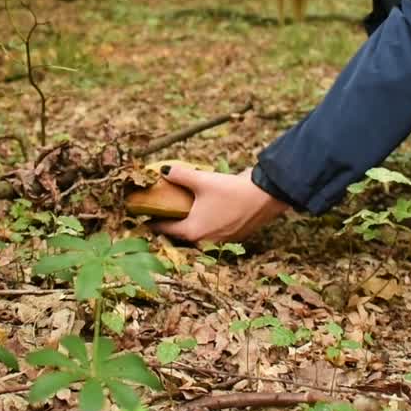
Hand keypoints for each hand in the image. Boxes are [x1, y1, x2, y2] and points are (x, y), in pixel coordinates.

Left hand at [152, 166, 288, 242]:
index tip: (143, 216)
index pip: (164, 228)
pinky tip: (209, 209)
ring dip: (191, 223)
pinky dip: (208, 222)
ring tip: (185, 208)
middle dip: (172, 222)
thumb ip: (180, 175)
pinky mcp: (235, 235)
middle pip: (181, 233)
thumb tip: (163, 170)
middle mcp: (206, 240)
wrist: (267, 196)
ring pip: (199, 233)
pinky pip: (214, 231)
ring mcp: (222, 240)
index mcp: (193, 231)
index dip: (152, 221)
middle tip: (164, 209)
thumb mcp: (202, 180)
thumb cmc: (231, 190)